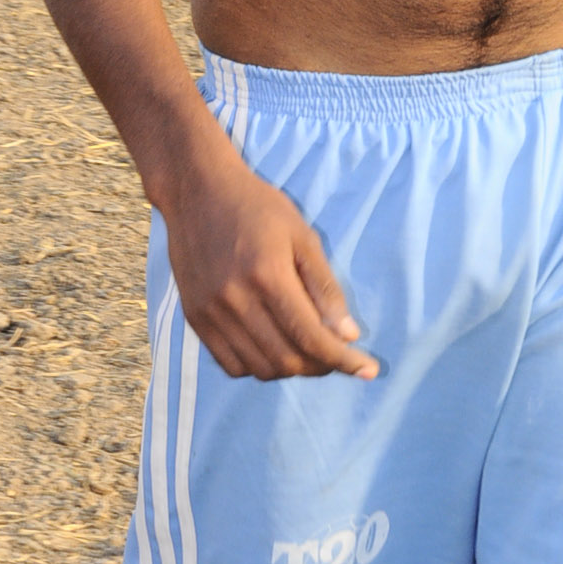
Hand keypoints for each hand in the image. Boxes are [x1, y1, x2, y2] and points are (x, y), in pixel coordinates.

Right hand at [162, 143, 378, 381]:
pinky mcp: (195, 318)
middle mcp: (236, 299)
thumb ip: (324, 288)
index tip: (368, 371)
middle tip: (336, 355)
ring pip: (260, 368)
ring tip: (306, 350)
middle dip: (320, 366)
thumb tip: (347, 335)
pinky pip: (231, 364)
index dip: (343, 360)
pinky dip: (258, 367)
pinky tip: (273, 347)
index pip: (311, 337)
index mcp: (268, 275)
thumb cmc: (257, 207)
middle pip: (286, 359)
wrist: (198, 192)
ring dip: (291, 369)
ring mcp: (211, 312)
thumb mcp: (302, 235)